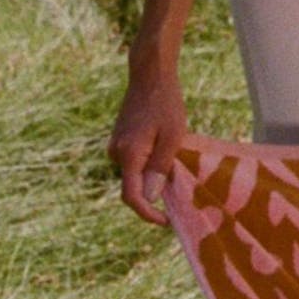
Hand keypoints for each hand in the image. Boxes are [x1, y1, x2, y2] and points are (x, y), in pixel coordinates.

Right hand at [108, 66, 187, 226]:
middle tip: (181, 193)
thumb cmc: (166, 104)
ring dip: (154, 178)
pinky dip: (150, 166)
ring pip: (135, 175)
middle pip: (134, 187)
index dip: (147, 214)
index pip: (131, 196)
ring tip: (178, 167)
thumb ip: (160, 167)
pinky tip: (168, 155)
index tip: (166, 221)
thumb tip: (150, 198)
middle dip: (155, 195)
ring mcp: (116, 147)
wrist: (150, 77)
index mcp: (128, 154)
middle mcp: (116, 154)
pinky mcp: (121, 142)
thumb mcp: (173, 137)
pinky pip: (135, 163)